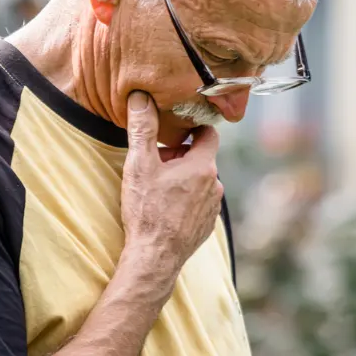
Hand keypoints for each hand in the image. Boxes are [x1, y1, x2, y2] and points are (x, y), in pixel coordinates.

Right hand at [120, 91, 223, 276]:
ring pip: (200, 181)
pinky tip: (164, 209)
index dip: (191, 129)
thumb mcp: (140, 165)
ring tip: (157, 188)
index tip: (174, 132)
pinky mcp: (206, 225)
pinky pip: (198, 203)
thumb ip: (143, 129)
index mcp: (203, 165)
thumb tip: (141, 98)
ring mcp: (212, 207)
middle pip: (201, 158)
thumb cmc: (147, 211)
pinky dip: (185, 200)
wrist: (154, 257)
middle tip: (155, 164)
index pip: (208, 133)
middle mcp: (215, 184)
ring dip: (183, 179)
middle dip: (180, 156)